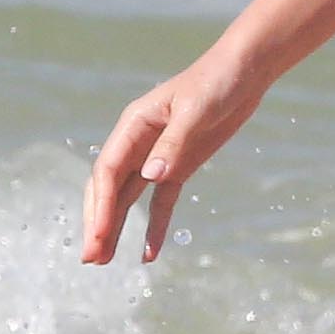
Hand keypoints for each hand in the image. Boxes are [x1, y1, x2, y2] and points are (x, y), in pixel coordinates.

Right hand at [81, 47, 262, 264]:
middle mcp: (137, 143)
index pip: (108, 171)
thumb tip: (150, 177)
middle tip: (90, 259)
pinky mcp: (178, 168)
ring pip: (127, 199)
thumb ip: (173, 144)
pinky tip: (149, 254)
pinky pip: (160, 203)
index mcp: (133, 125)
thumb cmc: (216, 82)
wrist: (244, 72)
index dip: (101, 206)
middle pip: (109, 189)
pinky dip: (153, 227)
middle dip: (98, 223)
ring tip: (103, 261)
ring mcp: (156, 157)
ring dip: (115, 228)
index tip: (98, 237)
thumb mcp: (196, 111)